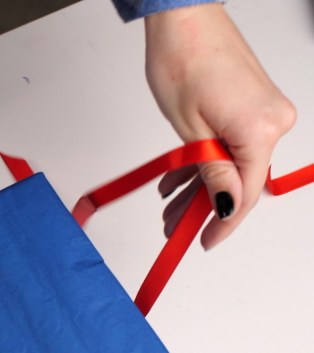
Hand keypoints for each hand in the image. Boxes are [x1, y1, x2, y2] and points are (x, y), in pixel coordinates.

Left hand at [144, 4, 295, 248]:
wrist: (184, 17)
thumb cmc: (181, 61)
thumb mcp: (189, 129)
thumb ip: (212, 172)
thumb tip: (227, 206)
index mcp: (260, 130)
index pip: (247, 193)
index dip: (224, 222)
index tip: (206, 242)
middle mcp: (272, 122)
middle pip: (239, 180)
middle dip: (203, 207)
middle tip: (174, 227)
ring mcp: (265, 112)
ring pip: (232, 164)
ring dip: (200, 186)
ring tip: (168, 207)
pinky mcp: (253, 105)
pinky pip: (232, 144)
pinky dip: (206, 162)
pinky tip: (178, 179)